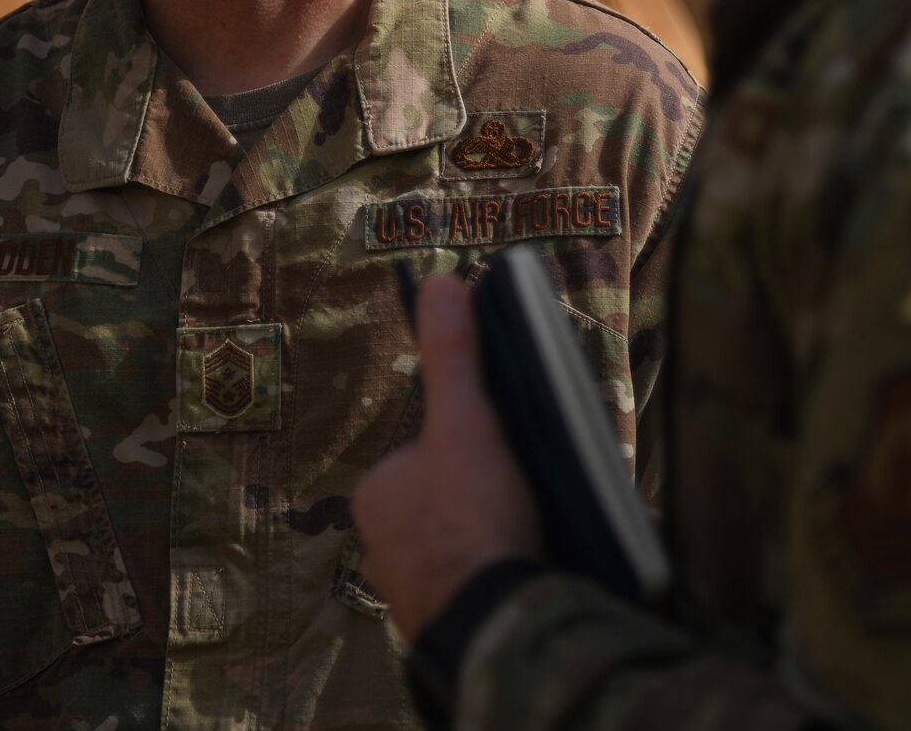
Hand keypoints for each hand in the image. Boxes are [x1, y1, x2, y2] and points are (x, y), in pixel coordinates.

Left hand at [353, 271, 543, 641]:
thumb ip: (454, 357)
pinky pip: (471, 589)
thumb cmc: (472, 519)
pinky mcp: (440, 628)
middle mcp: (378, 548)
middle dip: (484, 501)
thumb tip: (440, 282)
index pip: (428, 455)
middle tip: (526, 500)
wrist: (493, 622)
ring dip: (491, 543)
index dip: (472, 451)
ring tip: (533, 536)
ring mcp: (408, 593)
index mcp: (377, 495)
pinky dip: (496, 579)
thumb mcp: (468, 422)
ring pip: (458, 549)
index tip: (509, 460)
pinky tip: (526, 574)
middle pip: (444, 502)